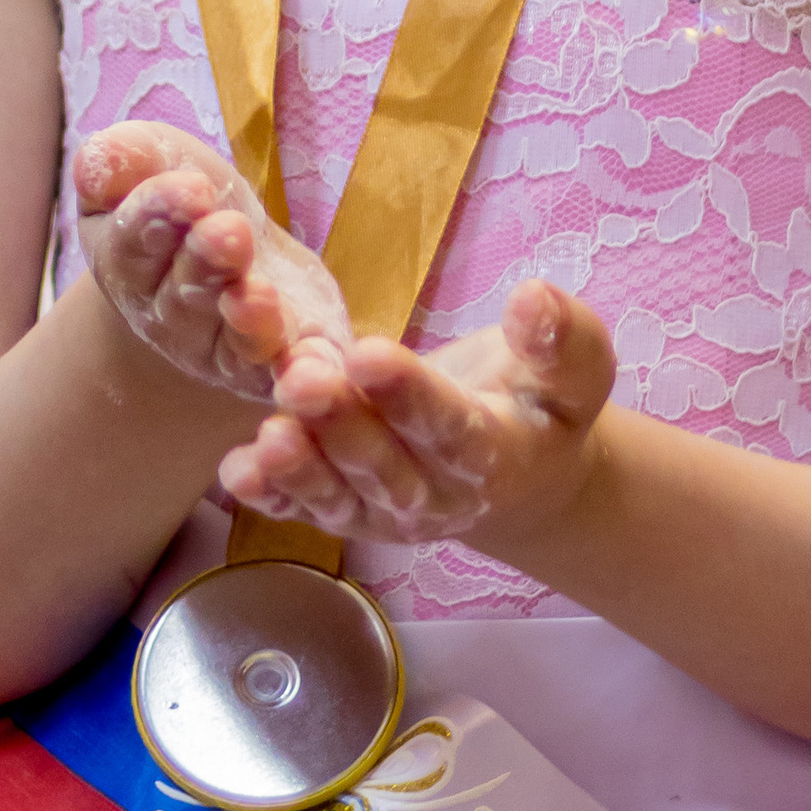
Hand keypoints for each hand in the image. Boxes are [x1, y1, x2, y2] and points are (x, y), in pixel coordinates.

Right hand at [73, 120, 351, 405]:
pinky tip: (316, 368)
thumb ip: (120, 161)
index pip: (134, 239)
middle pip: (185, 293)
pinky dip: (304, 373)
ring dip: (251, 322)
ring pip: (237, 343)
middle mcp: (173, 318)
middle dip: (208, 260)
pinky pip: (292, 372)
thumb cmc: (177, 203)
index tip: (191, 187)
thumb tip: (100, 162)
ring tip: (260, 294)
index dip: (158, 212)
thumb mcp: (146, 165)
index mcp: (129, 264)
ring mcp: (228, 348)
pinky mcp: (283, 362)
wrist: (222, 261)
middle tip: (230, 231)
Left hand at [221, 280, 617, 549]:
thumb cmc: (543, 404)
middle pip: (383, 465)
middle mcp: (436, 498)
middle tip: (302, 378)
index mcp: (495, 458)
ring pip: (338, 493)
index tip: (371, 354)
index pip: (451, 429)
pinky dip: (269, 496)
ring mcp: (384, 512)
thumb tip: (533, 298)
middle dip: (341, 424)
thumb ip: (562, 340)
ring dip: (299, 465)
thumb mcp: (575, 370)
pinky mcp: (345, 511)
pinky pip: (303, 509)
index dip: (411, 396)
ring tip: (269, 430)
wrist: (519, 471)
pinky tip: (235, 472)